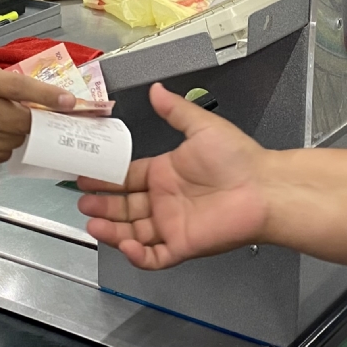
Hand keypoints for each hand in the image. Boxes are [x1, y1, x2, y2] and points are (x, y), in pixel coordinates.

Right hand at [0, 64, 73, 167]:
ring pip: (14, 143)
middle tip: (34, 117)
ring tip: (3, 124)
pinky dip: (3, 147)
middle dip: (33, 122)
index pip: (19, 88)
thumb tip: (49, 101)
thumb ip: (11, 86)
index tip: (70, 103)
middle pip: (21, 123)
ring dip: (17, 135)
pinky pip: (0, 156)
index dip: (47, 96)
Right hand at [78, 83, 270, 268]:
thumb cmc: (239, 157)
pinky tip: (123, 243)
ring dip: (111, 230)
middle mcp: (165, 200)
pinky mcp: (182, 245)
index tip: (84, 175)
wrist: (264, 188)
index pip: (127, 178)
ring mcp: (172, 224)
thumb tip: (156, 89)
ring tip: (93, 222)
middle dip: (102, 205)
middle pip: (124, 207)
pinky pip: (153, 257)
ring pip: (132, 232)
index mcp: (165, 173)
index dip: (105, 179)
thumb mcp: (202, 126)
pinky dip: (136, 255)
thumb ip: (175, 110)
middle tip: (82, 201)